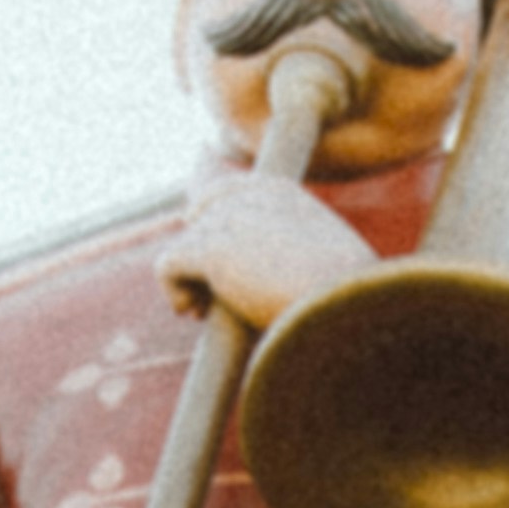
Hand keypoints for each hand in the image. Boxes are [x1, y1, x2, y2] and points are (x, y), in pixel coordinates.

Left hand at [163, 174, 375, 333]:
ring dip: (192, 284)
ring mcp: (226, 218)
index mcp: (282, 194)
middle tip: (206, 301)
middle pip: (199, 217)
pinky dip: (174, 294)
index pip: (226, 192)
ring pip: (184, 248)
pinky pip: (166, 265)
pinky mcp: (205, 245)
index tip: (211, 262)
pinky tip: (196, 315)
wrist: (342, 309)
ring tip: (204, 312)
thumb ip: (296, 264)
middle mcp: (250, 194)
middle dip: (198, 259)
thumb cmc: (341, 304)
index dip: (209, 224)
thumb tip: (271, 290)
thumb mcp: (327, 272)